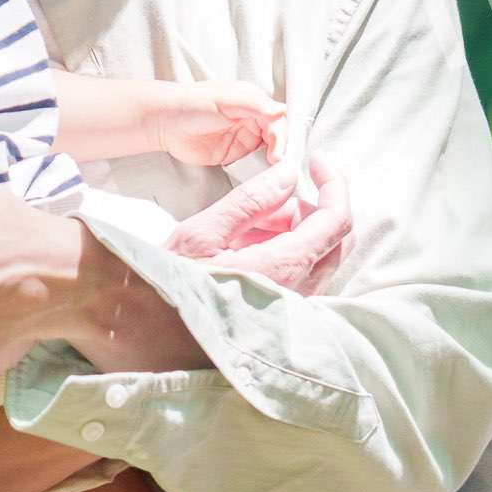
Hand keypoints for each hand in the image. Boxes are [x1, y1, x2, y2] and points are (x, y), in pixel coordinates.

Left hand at [146, 81, 281, 171]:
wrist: (165, 122)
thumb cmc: (192, 104)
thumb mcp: (226, 100)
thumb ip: (255, 105)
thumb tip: (281, 110)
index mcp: (253, 102)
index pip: (277, 120)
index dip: (281, 135)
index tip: (278, 151)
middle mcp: (252, 120)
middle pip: (277, 136)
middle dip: (280, 149)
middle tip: (276, 163)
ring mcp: (243, 138)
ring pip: (268, 150)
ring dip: (273, 160)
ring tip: (272, 171)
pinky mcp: (233, 154)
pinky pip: (252, 163)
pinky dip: (260, 169)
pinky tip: (262, 174)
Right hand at [169, 154, 349, 295]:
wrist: (155, 332)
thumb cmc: (172, 283)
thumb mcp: (202, 234)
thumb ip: (250, 200)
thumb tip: (289, 174)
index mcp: (283, 268)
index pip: (336, 220)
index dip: (333, 183)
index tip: (316, 160)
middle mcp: (299, 290)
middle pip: (333, 236)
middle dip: (307, 206)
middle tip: (265, 198)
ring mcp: (294, 303)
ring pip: (318, 252)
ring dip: (293, 227)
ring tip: (247, 225)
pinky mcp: (283, 310)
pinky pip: (303, 270)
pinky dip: (285, 247)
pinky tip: (247, 245)